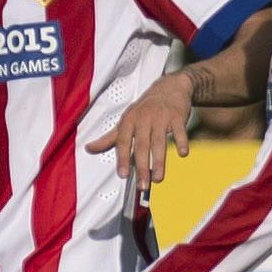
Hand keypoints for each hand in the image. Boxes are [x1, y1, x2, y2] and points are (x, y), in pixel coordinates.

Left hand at [91, 67, 195, 187]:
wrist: (169, 87)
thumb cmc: (145, 108)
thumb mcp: (126, 120)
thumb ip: (109, 138)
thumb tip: (89, 148)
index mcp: (129, 120)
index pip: (123, 142)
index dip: (122, 158)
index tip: (122, 174)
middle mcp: (143, 118)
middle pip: (142, 145)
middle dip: (142, 167)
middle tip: (142, 184)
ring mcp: (161, 117)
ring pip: (159, 141)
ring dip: (159, 161)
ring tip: (158, 178)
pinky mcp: (177, 116)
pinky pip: (179, 130)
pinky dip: (181, 141)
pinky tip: (183, 153)